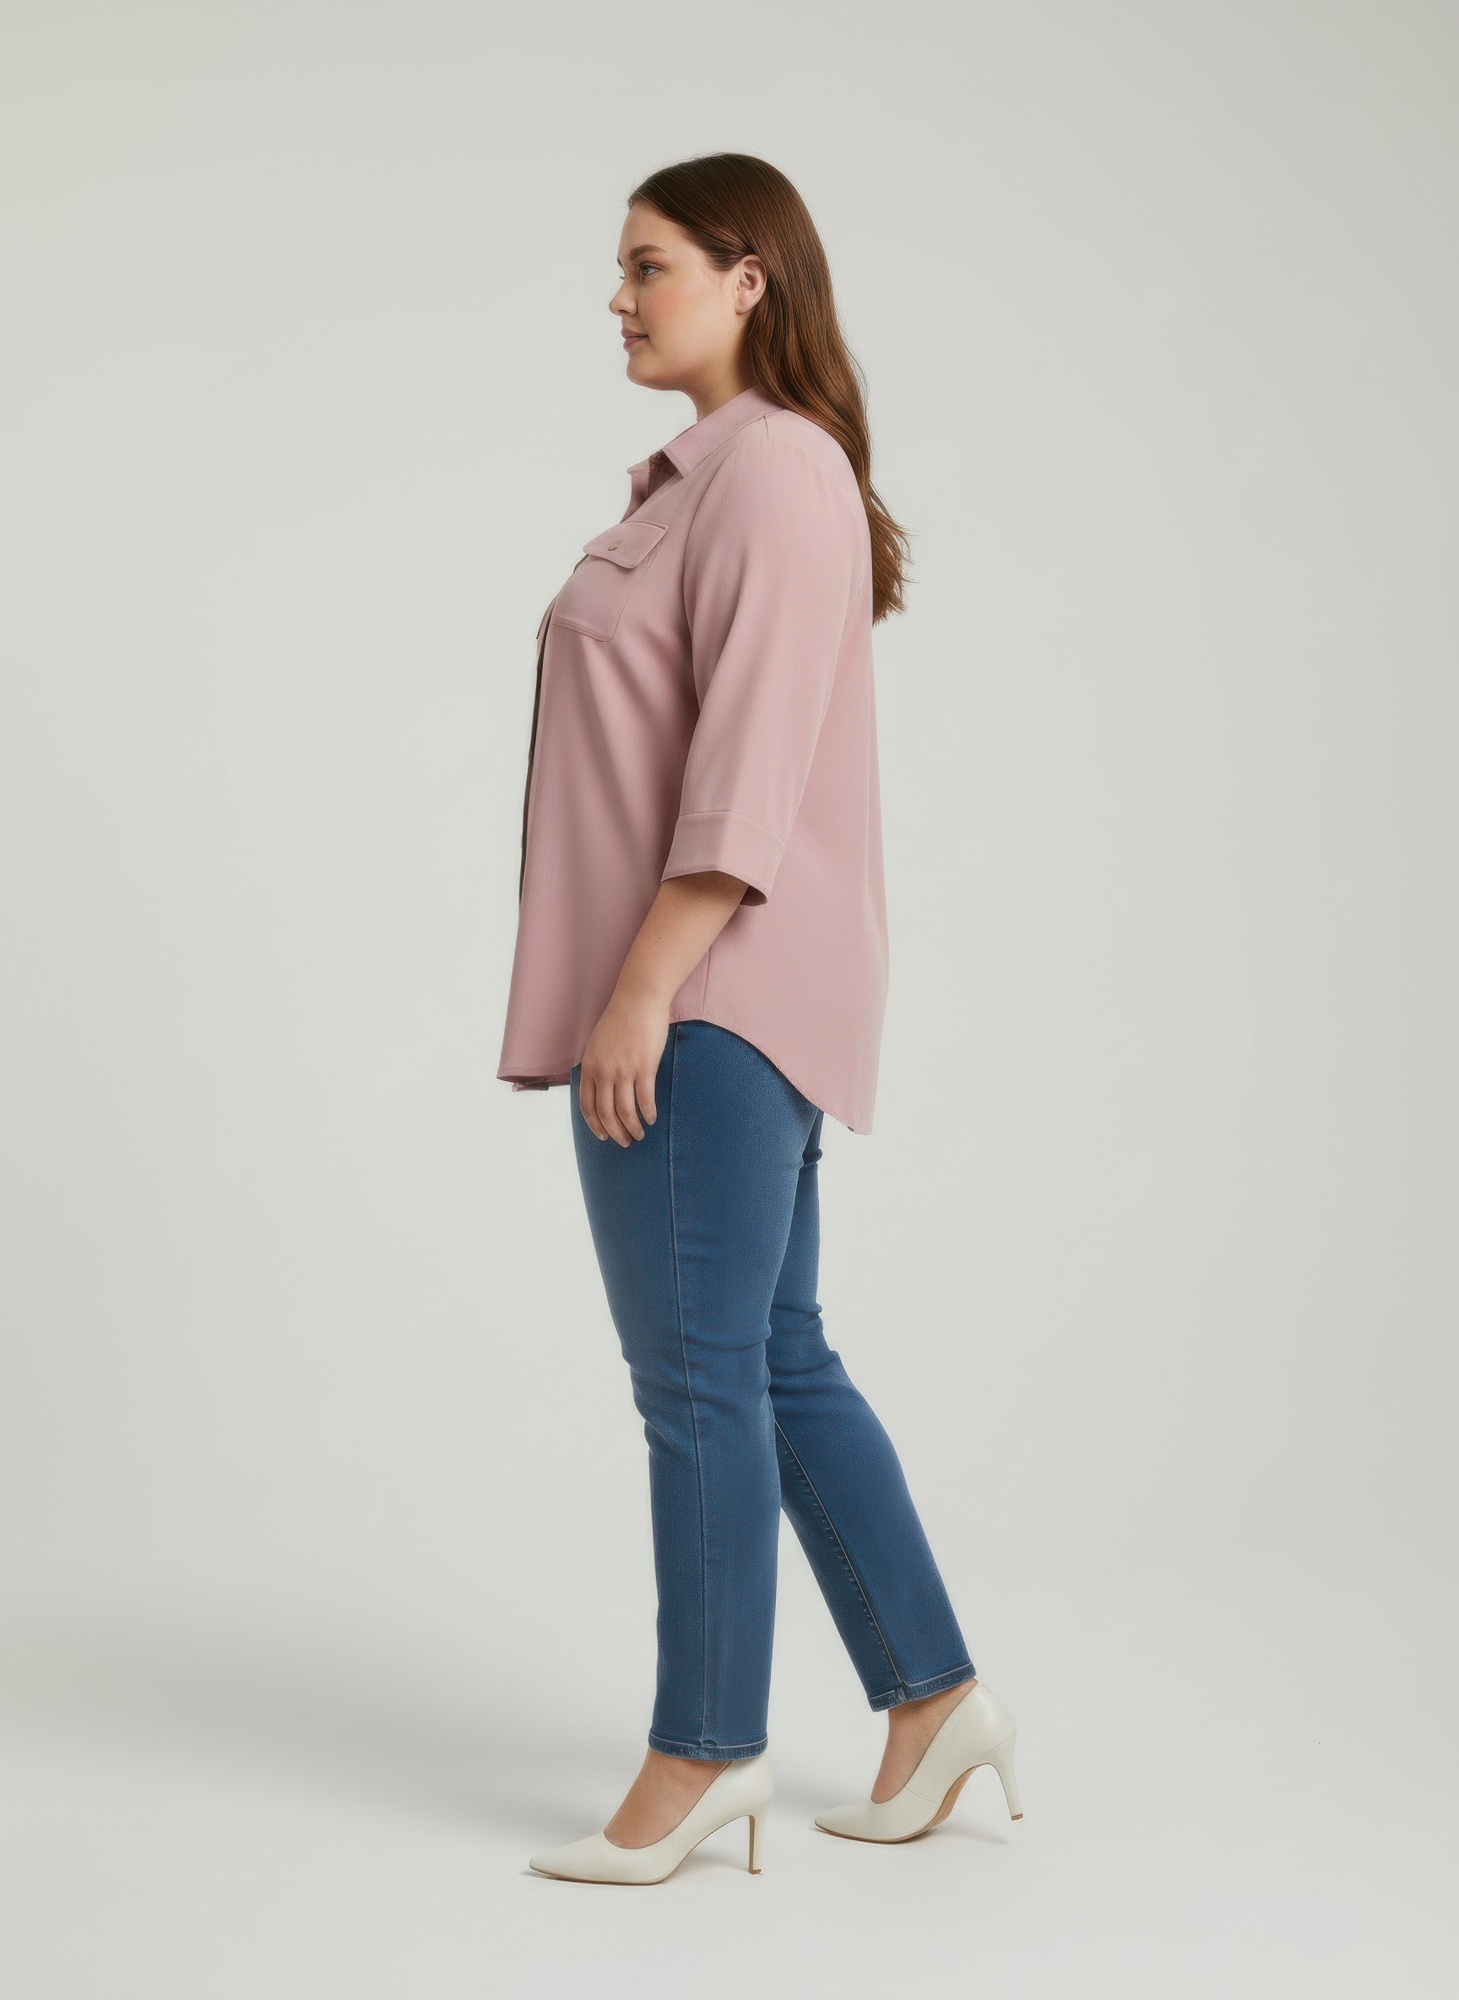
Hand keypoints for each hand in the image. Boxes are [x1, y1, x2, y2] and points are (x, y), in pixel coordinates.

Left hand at [578, 984, 667, 1144]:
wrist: (638, 998)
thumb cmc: (621, 1018)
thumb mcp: (598, 1043)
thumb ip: (598, 1065)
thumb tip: (602, 1086)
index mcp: (589, 1066)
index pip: (586, 1105)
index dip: (594, 1124)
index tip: (603, 1136)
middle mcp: (603, 1071)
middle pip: (606, 1113)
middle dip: (615, 1132)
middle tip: (624, 1142)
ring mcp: (623, 1070)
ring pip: (625, 1111)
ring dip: (632, 1127)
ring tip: (639, 1135)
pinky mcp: (644, 1067)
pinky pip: (644, 1099)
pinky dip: (648, 1113)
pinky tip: (652, 1118)